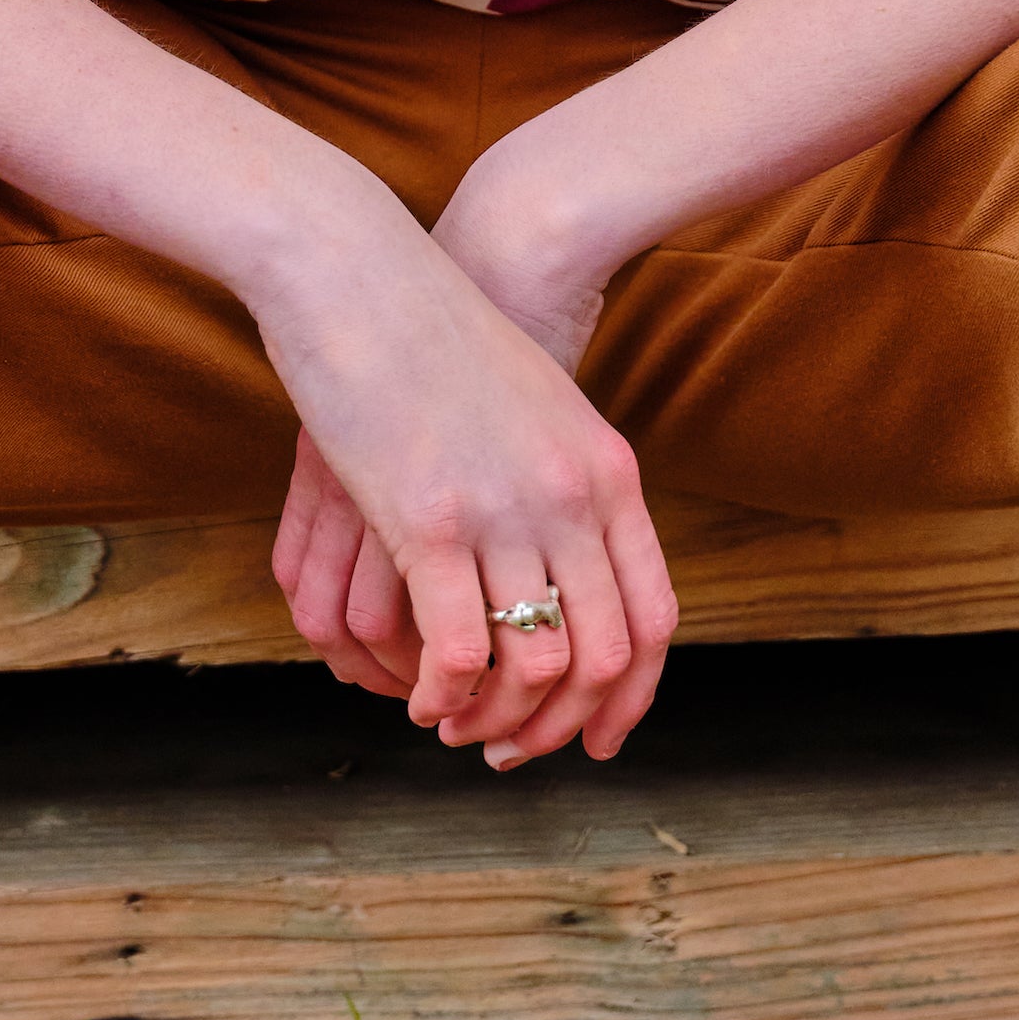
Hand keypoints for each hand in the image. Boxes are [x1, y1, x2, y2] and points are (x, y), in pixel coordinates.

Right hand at [254, 202, 673, 769]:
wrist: (364, 268)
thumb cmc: (438, 332)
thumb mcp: (536, 405)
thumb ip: (562, 480)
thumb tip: (565, 559)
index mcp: (608, 472)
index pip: (654, 619)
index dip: (630, 699)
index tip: (595, 741)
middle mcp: (573, 497)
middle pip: (602, 659)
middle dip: (559, 728)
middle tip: (510, 752)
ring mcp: (506, 509)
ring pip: (535, 668)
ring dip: (498, 723)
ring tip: (457, 727)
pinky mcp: (429, 519)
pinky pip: (459, 650)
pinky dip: (445, 695)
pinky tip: (421, 696)